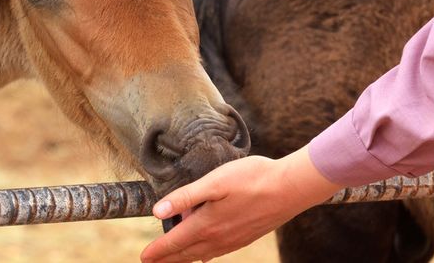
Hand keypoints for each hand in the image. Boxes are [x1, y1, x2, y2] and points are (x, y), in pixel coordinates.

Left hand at [140, 147, 341, 262]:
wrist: (290, 188)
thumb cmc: (252, 178)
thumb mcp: (214, 181)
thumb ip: (185, 197)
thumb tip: (157, 212)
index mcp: (206, 224)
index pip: (175, 242)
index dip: (158, 250)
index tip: (144, 257)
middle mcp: (218, 237)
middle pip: (186, 253)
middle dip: (167, 258)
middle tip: (152, 261)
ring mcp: (233, 240)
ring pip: (202, 254)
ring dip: (185, 257)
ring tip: (173, 258)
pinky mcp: (245, 237)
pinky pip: (218, 252)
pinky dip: (204, 254)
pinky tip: (205, 253)